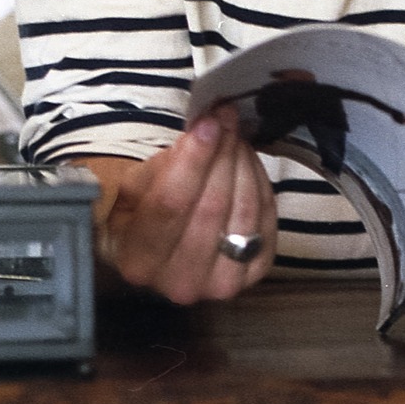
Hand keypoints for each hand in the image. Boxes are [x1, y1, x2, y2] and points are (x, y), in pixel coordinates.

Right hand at [82, 106, 276, 303]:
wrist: (165, 255)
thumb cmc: (145, 217)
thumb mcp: (137, 189)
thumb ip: (166, 165)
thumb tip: (204, 130)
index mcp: (138, 261)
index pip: (171, 205)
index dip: (193, 160)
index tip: (207, 123)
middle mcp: (180, 282)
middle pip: (212, 207)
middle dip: (222, 154)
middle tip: (226, 119)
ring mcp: (221, 284)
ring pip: (243, 211)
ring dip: (244, 164)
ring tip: (236, 135)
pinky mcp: (255, 274)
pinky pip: (266, 220)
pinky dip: (260, 185)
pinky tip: (248, 162)